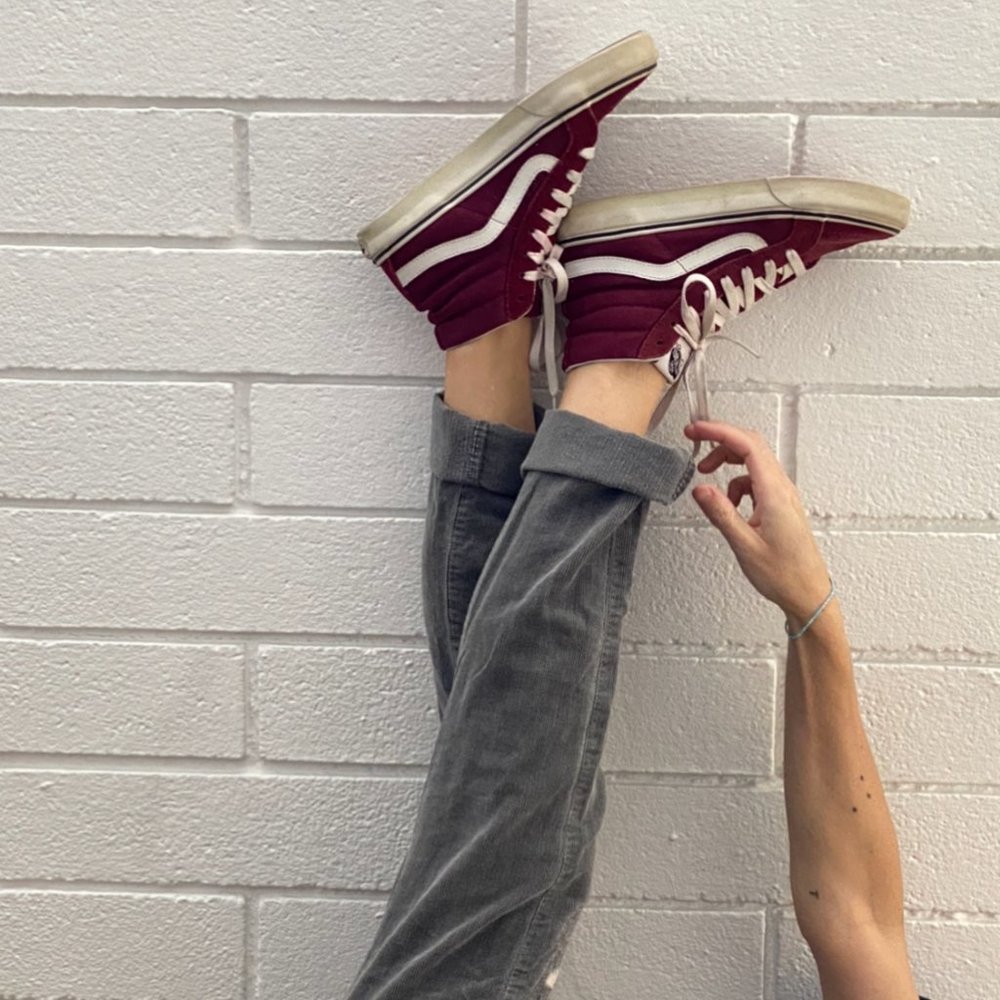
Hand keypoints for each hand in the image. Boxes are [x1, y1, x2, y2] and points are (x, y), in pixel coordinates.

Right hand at [684, 420, 830, 623]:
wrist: (808, 594)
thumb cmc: (783, 574)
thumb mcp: (744, 545)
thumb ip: (721, 513)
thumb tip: (700, 488)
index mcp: (774, 493)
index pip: (747, 446)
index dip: (719, 431)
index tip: (695, 430)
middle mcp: (782, 489)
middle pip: (751, 446)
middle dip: (720, 441)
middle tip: (694, 441)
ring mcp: (783, 496)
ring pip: (753, 463)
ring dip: (727, 464)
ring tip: (707, 480)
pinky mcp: (780, 505)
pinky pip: (756, 481)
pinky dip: (737, 485)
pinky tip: (729, 506)